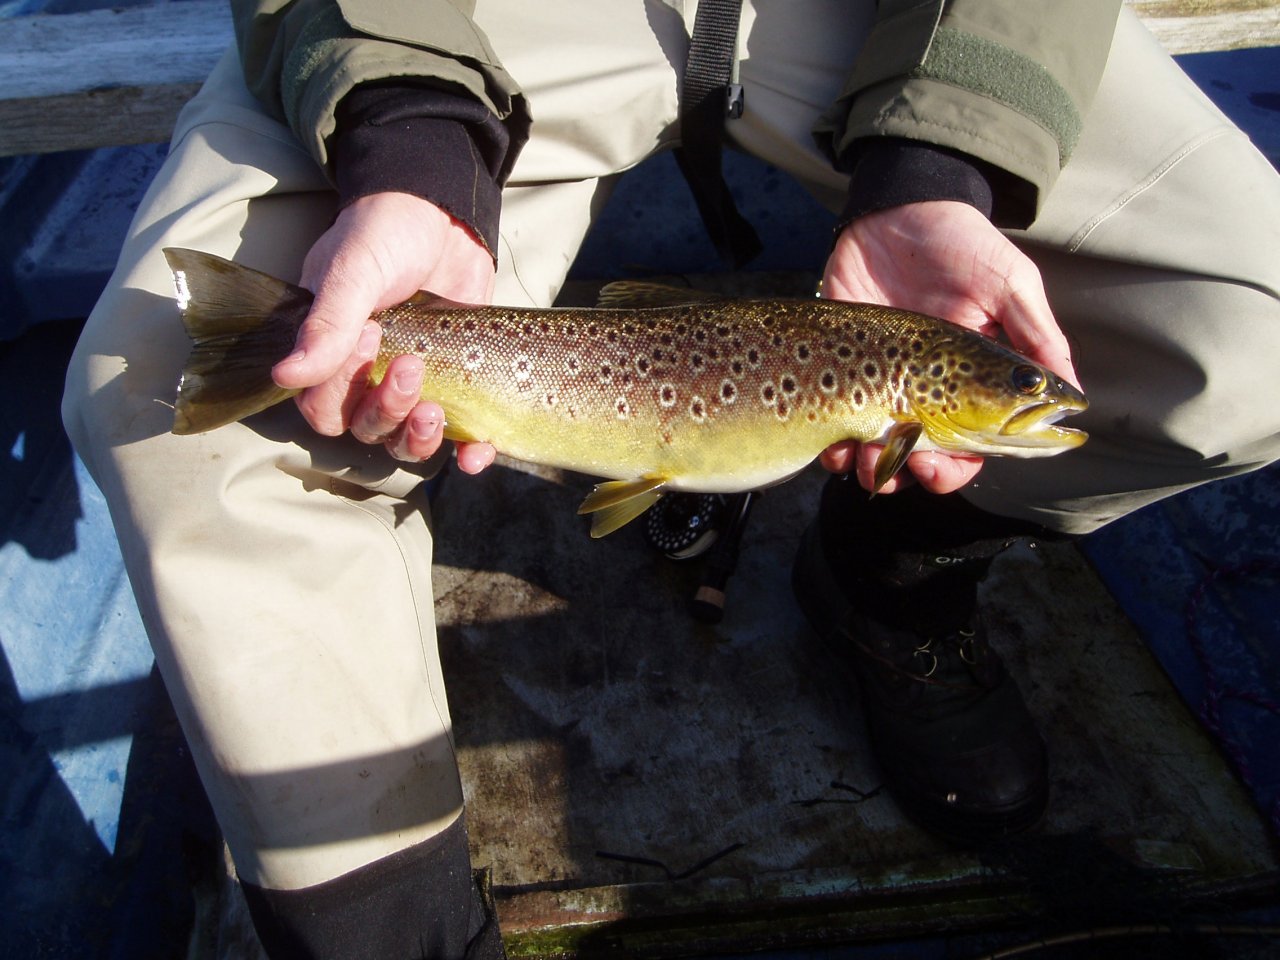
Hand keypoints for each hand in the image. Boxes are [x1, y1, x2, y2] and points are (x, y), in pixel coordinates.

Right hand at [273, 192, 497, 472]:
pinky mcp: (453, 382)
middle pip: (366, 428)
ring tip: (435, 411)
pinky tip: (479, 451)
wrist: (443, 213)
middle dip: (387, 410)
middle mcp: (366, 376)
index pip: (324, 406)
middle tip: (411, 364)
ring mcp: (411, 382)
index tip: (370, 336)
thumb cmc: (386, 233)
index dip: (343, 389)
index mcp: (330, 352)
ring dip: (418, 438)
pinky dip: (467, 450)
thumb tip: (286, 376)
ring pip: (404, 439)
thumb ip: (327, 323)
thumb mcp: (354, 270)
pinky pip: (457, 434)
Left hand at [819, 200, 1077, 494]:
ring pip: (876, 450)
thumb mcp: (1010, 285)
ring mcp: (881, 382)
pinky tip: (835, 446)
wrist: (897, 207)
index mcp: (972, 381)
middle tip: (902, 470)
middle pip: (922, 457)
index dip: (960, 466)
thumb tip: (1071, 395)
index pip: (971, 443)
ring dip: (871, 469)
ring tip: (864, 462)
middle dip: (913, 475)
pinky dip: (833, 446)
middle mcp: (927, 391)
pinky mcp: (840, 368)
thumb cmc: (963, 245)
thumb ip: (1036, 338)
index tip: (946, 468)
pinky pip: (834, 422)